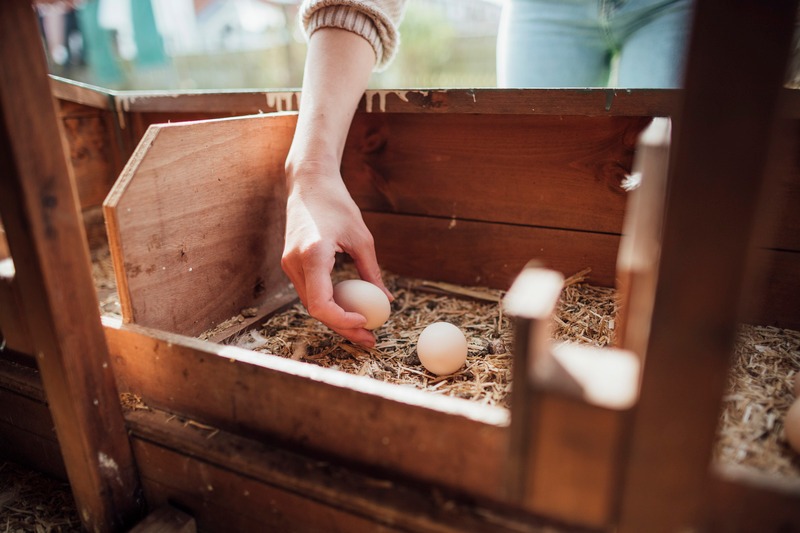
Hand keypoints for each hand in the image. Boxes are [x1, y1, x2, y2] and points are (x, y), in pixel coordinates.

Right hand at [281, 168, 391, 346]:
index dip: (343, 320)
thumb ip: (372, 272)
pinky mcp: (291, 264)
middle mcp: (295, 263)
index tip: (366, 322)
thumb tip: (386, 300)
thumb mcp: (362, 238)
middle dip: (343, 327)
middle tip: (370, 339)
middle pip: (316, 310)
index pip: (321, 304)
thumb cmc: (337, 205)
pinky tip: (349, 309)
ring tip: (364, 328)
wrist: (309, 183)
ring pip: (312, 304)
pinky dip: (329, 304)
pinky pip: (310, 292)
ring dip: (336, 318)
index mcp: (312, 255)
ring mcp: (289, 265)